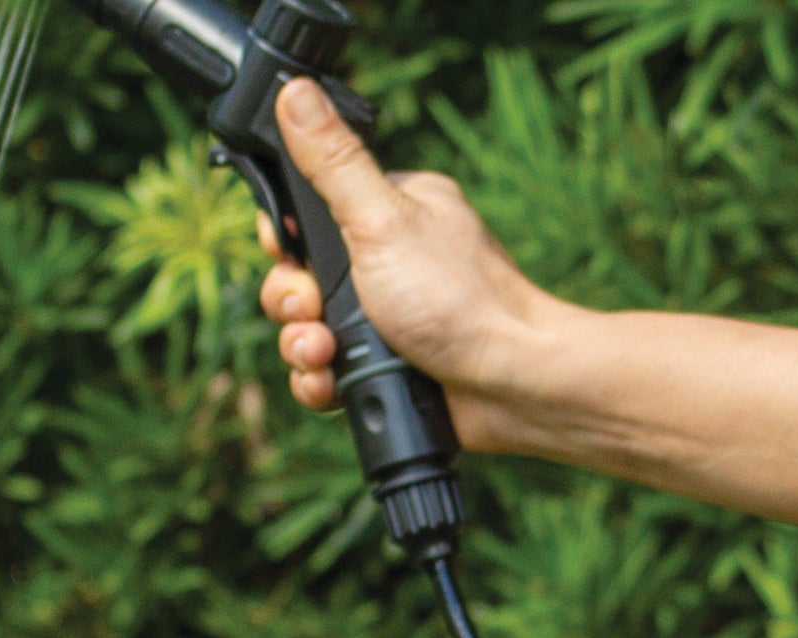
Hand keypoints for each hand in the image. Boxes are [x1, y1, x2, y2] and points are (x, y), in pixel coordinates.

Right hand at [257, 80, 566, 451]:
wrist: (512, 387)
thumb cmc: (461, 300)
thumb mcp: (383, 220)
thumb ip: (334, 161)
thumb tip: (295, 90)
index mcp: (388, 212)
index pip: (309, 212)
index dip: (285, 237)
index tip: (286, 250)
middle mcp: (385, 262)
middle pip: (300, 276)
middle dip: (291, 301)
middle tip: (312, 311)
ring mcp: (386, 318)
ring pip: (308, 329)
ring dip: (301, 347)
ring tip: (324, 354)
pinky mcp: (387, 369)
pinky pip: (329, 375)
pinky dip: (321, 382)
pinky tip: (330, 384)